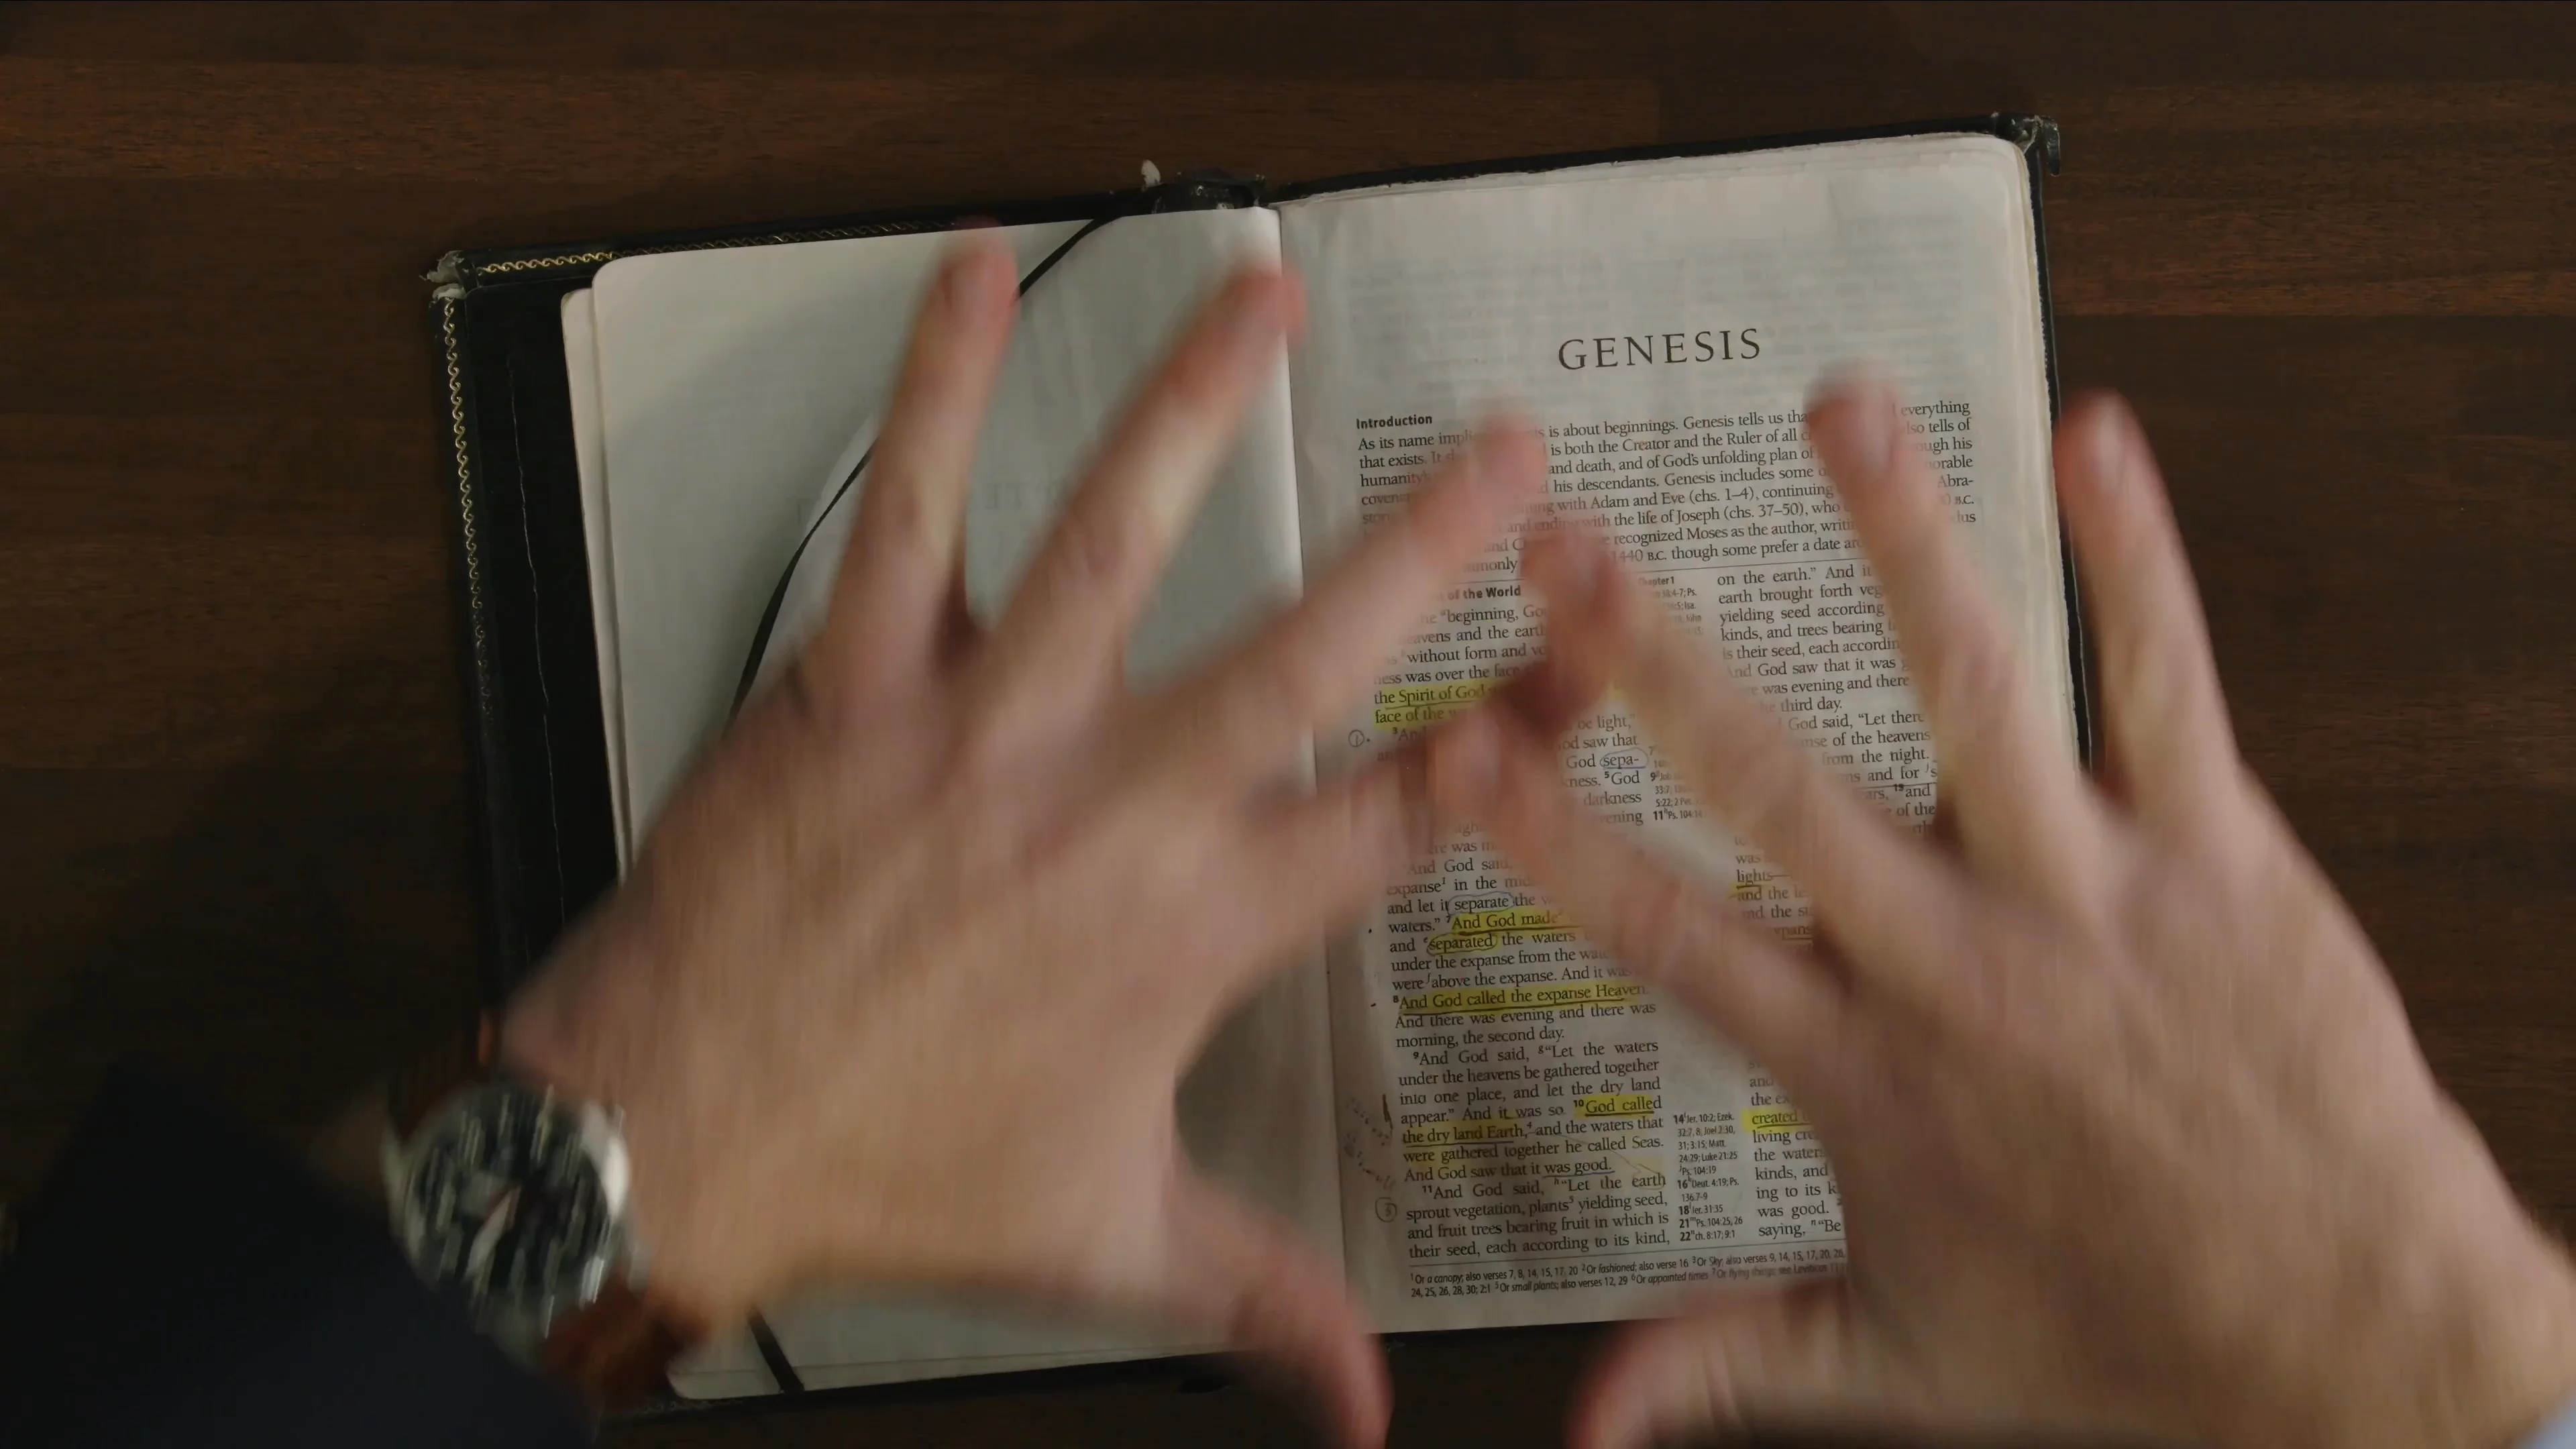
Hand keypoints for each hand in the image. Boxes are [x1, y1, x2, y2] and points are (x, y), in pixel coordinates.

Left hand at [499, 243, 1545, 1443]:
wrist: (680, 1138)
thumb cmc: (892, 1176)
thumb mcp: (1106, 1242)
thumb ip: (1264, 1300)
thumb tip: (1372, 1408)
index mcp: (1191, 930)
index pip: (1397, 819)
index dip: (1514, 735)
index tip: (1590, 653)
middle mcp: (1108, 813)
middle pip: (1300, 657)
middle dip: (1421, 545)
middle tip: (1506, 450)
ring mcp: (981, 736)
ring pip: (1110, 543)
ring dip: (1196, 409)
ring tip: (1266, 293)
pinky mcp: (857, 688)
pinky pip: (906, 512)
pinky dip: (939, 389)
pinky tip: (976, 277)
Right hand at [1432, 379, 2575, 1448]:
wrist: (2364, 1355)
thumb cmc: (2126, 1341)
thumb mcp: (1895, 1363)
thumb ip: (1718, 1368)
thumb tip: (1578, 1429)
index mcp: (1865, 1070)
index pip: (1669, 937)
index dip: (1554, 842)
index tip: (1462, 747)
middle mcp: (1961, 964)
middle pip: (1782, 787)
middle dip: (1659, 657)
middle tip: (1568, 544)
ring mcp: (2094, 894)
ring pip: (1977, 692)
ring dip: (1900, 541)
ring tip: (1839, 410)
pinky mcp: (2221, 852)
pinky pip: (2169, 681)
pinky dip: (2134, 556)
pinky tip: (2094, 440)